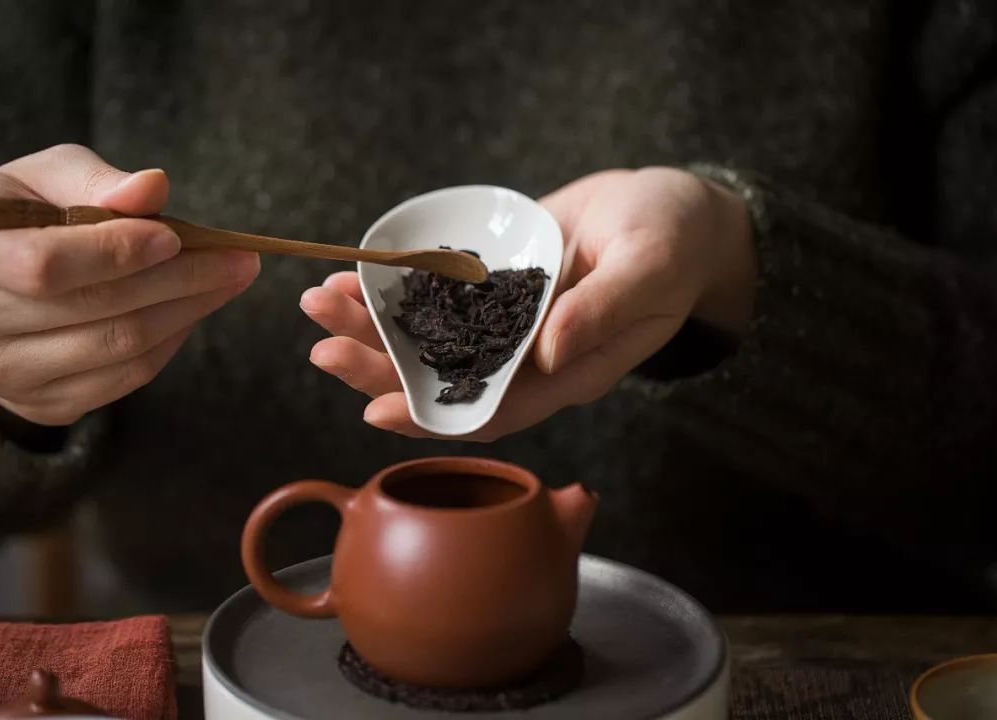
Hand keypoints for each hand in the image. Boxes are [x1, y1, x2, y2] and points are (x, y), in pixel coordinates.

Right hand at [0, 144, 259, 425]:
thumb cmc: (19, 218)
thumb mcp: (41, 179)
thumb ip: (95, 180)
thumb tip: (153, 188)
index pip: (45, 264)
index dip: (117, 252)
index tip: (177, 237)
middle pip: (95, 309)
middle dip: (181, 281)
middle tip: (241, 260)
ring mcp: (0, 372)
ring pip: (118, 348)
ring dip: (189, 312)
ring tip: (231, 279)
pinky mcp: (40, 404)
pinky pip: (125, 379)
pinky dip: (171, 342)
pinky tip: (194, 310)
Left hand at [300, 167, 753, 440]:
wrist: (673, 208)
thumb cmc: (676, 240)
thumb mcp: (650, 267)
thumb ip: (603, 311)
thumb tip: (545, 350)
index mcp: (567, 372)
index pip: (490, 410)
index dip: (432, 417)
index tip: (375, 409)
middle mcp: (527, 354)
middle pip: (441, 378)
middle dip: (379, 367)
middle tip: (321, 348)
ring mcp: (506, 318)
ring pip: (429, 337)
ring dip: (372, 326)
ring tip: (320, 302)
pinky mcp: (495, 281)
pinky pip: (437, 292)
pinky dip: (395, 287)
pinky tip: (355, 276)